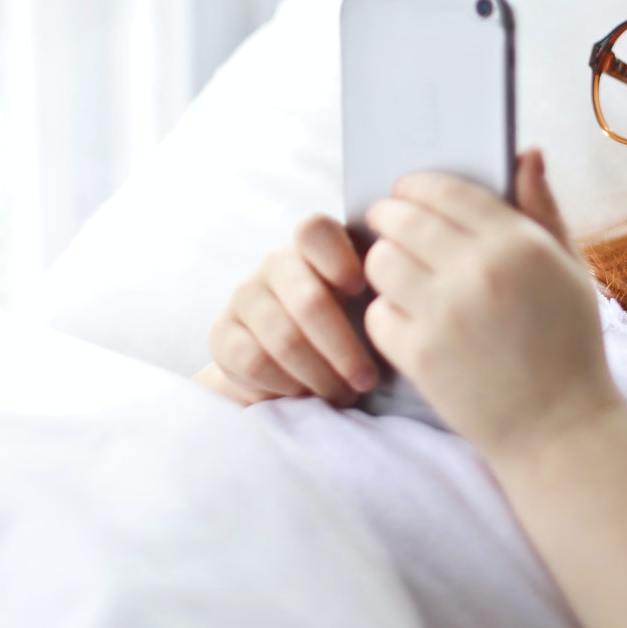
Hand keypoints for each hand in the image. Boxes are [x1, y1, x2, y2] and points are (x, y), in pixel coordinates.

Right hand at [208, 214, 379, 406]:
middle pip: (307, 299)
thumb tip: (404, 286)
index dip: (338, 257)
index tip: (363, 289)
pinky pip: (255, 361)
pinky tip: (306, 394)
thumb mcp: (366, 302)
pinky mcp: (222, 334)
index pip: (316, 232)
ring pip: (284, 338)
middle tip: (367, 380)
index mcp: (314, 246)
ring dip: (320, 375)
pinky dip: (287, 384)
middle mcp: (275, 264)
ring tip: (344, 395)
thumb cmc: (347, 326)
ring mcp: (245, 297)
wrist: (291, 365)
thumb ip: (382, 285)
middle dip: (344, 348)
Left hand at [362, 149, 622, 460]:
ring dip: (383, 262)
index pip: (446, 190)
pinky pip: (377, 313)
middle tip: (388, 225)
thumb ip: (541, 208)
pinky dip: (385, 313)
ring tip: (397, 272)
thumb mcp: (569, 270)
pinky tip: (405, 317)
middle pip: (402, 219)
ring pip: (380, 262)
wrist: (560, 429)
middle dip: (388, 216)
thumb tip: (524, 151)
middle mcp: (478, 272)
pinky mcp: (420, 355)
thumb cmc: (567, 344)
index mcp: (519, 244)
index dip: (417, 185)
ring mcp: (445, 315)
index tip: (407, 190)